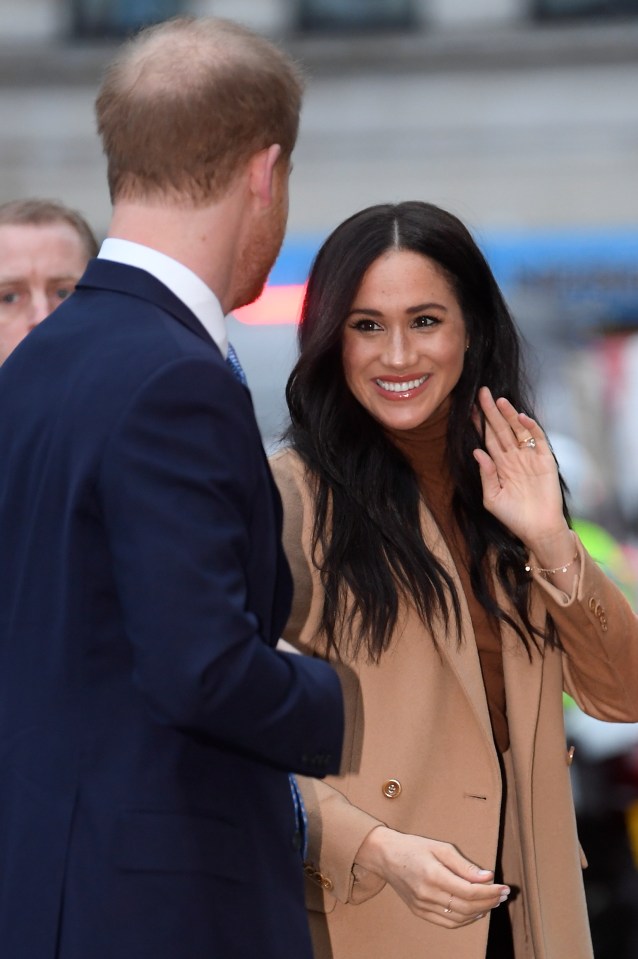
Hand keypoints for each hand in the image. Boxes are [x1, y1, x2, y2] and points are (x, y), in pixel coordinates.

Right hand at [355, 826, 508, 927]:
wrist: (385, 855)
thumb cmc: (413, 847)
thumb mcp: (440, 847)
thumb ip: (464, 865)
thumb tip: (487, 877)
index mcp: (433, 875)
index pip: (469, 891)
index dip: (490, 892)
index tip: (504, 887)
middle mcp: (427, 894)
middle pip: (467, 906)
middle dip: (489, 902)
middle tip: (503, 894)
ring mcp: (422, 906)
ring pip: (459, 918)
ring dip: (480, 912)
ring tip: (492, 902)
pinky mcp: (419, 911)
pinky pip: (447, 923)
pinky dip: (465, 920)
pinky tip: (475, 911)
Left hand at [472, 387, 570, 556]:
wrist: (538, 529)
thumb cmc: (513, 517)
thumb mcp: (492, 498)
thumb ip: (485, 475)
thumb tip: (477, 452)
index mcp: (499, 465)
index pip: (487, 439)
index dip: (479, 424)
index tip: (469, 408)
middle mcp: (513, 457)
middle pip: (500, 429)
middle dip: (491, 412)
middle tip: (482, 393)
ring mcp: (529, 457)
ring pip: (517, 430)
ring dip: (509, 415)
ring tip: (499, 400)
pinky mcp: (545, 460)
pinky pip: (537, 439)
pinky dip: (530, 427)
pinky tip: (520, 417)